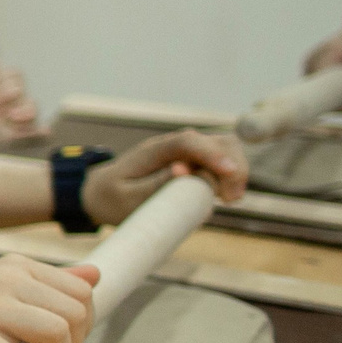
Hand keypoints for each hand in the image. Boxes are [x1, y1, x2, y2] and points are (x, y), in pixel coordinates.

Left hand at [81, 128, 246, 226]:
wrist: (104, 193)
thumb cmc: (114, 197)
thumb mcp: (126, 198)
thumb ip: (154, 186)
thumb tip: (183, 171)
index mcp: (155, 150)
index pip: (188, 142)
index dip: (211, 155)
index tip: (228, 174)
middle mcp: (176, 146)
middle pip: (219, 142)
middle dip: (233, 168)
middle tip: (230, 200)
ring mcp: (189, 152)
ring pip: (228, 149)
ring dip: (237, 172)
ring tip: (229, 199)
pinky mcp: (197, 163)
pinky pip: (225, 162)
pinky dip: (232, 176)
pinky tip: (226, 196)